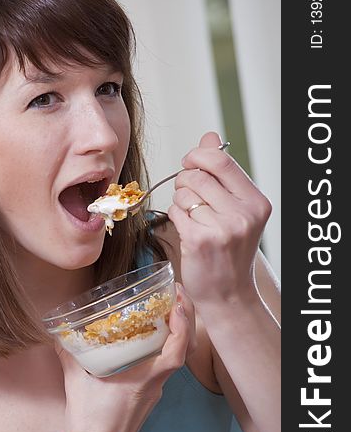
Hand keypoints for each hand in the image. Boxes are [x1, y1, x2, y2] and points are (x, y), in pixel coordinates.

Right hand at [55, 284, 193, 431]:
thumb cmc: (89, 427)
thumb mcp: (75, 384)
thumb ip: (69, 354)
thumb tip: (58, 331)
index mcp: (145, 380)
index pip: (177, 353)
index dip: (182, 326)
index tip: (178, 303)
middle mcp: (155, 385)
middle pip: (182, 349)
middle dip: (184, 319)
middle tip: (176, 293)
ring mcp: (153, 392)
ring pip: (174, 357)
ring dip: (175, 332)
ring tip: (165, 308)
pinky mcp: (147, 398)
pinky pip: (161, 366)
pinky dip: (162, 346)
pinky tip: (146, 338)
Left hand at [168, 132, 271, 307]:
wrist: (229, 295)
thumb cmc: (231, 251)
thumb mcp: (237, 209)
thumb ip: (223, 172)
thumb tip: (211, 136)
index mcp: (256, 202)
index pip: (221, 161)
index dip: (198, 156)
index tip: (190, 163)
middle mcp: (243, 214)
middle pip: (197, 175)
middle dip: (185, 180)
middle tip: (189, 195)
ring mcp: (222, 228)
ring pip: (183, 192)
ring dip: (180, 201)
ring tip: (192, 217)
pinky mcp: (199, 241)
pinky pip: (175, 211)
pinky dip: (175, 216)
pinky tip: (186, 229)